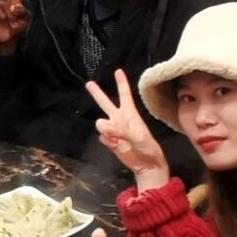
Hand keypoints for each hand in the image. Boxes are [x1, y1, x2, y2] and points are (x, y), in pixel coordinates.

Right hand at [88, 68, 169, 188]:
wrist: (146, 165)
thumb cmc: (147, 147)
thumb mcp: (138, 137)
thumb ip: (121, 130)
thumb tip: (103, 126)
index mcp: (130, 114)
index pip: (124, 94)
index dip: (121, 83)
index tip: (118, 71)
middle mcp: (120, 119)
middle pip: (106, 103)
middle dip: (97, 93)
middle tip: (88, 83)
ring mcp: (113, 130)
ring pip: (100, 123)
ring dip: (105, 129)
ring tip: (115, 138)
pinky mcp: (110, 142)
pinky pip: (102, 137)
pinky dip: (107, 141)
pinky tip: (115, 145)